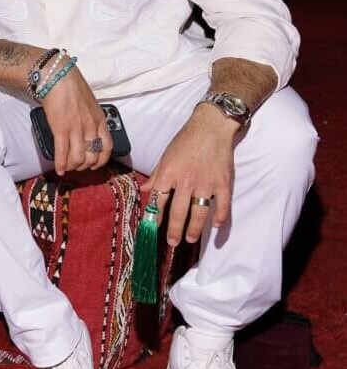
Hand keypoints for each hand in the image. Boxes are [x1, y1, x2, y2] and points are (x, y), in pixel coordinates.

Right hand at [40, 67, 112, 175]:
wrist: (58, 77)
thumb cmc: (72, 88)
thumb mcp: (91, 105)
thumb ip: (92, 119)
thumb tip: (88, 133)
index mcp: (100, 120)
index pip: (107, 148)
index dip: (101, 161)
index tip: (94, 164)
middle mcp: (90, 127)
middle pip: (92, 157)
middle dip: (84, 166)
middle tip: (77, 166)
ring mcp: (76, 129)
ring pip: (78, 158)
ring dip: (73, 166)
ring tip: (67, 166)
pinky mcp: (61, 129)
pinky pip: (62, 153)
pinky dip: (60, 164)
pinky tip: (58, 169)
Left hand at [146, 108, 236, 248]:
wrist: (211, 126)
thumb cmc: (186, 140)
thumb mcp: (166, 156)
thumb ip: (156, 175)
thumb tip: (145, 191)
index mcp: (170, 173)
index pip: (160, 200)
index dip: (156, 216)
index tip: (154, 228)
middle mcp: (186, 181)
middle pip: (179, 212)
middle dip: (174, 230)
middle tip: (173, 242)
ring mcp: (206, 183)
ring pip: (199, 213)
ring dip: (194, 229)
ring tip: (190, 238)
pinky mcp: (223, 183)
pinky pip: (222, 205)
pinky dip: (220, 217)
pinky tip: (215, 226)